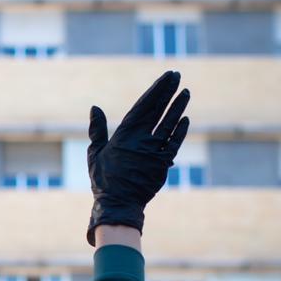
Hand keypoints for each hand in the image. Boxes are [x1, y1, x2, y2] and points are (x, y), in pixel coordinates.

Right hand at [84, 70, 190, 245]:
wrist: (118, 204)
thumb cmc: (104, 180)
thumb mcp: (94, 153)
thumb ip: (97, 130)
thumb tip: (95, 108)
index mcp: (124, 135)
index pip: (144, 106)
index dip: (156, 90)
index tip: (166, 77)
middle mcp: (141, 140)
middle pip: (158, 110)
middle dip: (168, 91)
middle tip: (177, 75)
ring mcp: (154, 151)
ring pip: (170, 124)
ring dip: (178, 107)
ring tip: (186, 92)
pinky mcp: (163, 164)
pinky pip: (174, 143)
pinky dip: (180, 131)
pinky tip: (185, 119)